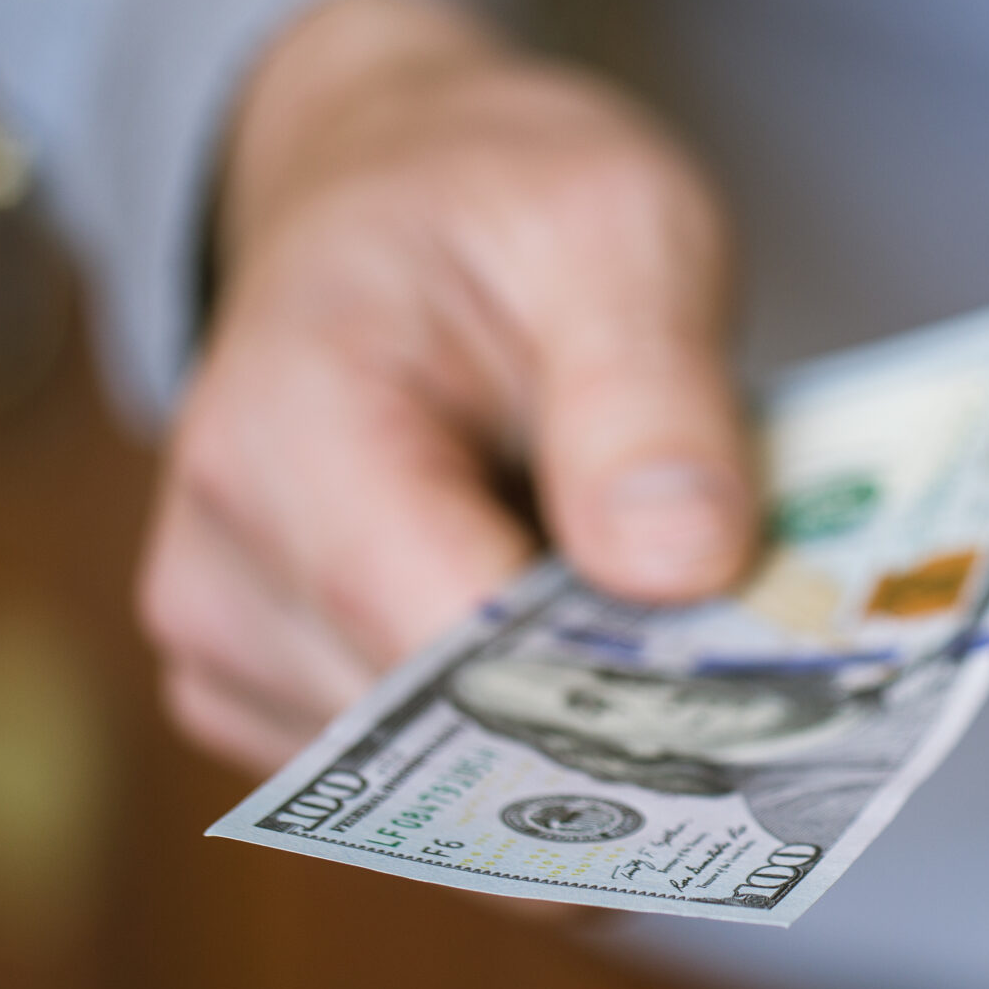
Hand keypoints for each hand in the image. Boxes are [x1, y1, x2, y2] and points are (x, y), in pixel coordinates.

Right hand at [138, 0, 755, 775]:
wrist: (388, 193)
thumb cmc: (499, 201)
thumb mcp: (619, 226)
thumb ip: (649, 390)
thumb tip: (680, 566)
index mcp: (288, 433)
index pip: (450, 651)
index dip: (617, 695)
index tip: (769, 693)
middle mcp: (220, 567)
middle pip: (454, 744)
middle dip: (622, 724)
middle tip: (768, 672)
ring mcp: (229, 650)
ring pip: (454, 795)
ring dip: (584, 735)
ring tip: (665, 617)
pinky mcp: (271, 700)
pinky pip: (434, 791)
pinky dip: (533, 739)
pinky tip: (588, 643)